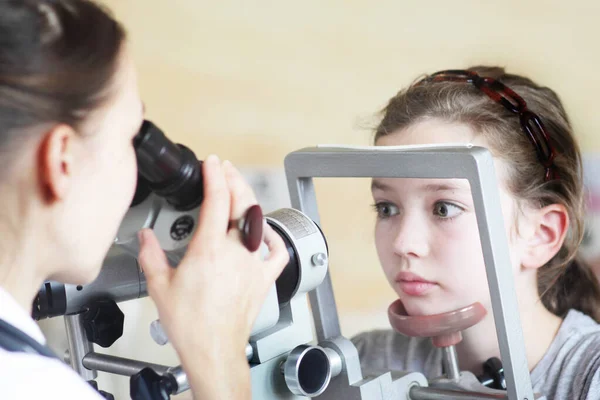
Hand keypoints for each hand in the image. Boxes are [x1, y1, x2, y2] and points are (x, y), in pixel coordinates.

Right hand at [137, 155, 288, 398]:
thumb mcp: (159, 286)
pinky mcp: (264, 279)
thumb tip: (146, 238)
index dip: (215, 176)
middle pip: (242, 204)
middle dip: (235, 179)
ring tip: (241, 191)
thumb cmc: (190, 323)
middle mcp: (235, 252)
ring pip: (259, 222)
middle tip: (226, 169)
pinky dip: (273, 237)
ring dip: (250, 201)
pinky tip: (267, 231)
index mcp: (209, 250)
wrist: (213, 349)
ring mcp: (253, 264)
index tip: (212, 163)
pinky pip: (277, 252)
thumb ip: (150, 256)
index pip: (216, 200)